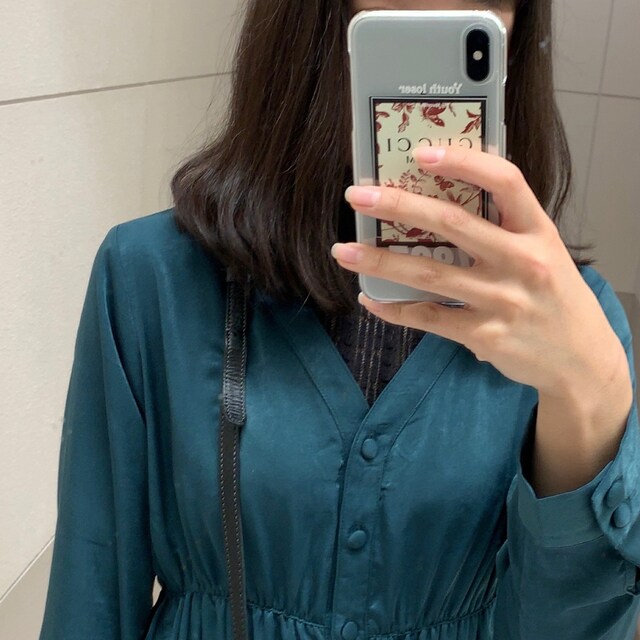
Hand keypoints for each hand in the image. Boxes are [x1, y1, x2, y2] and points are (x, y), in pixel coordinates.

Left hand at [331, 146, 627, 403]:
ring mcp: (502, 301)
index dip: (463, 162)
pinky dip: (394, 309)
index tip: (421, 152)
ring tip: (343, 251)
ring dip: (380, 261)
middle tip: (357, 196)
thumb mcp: (545, 251)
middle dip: (398, 205)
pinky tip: (370, 300)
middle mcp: (522, 261)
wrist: (582, 359)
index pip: (504, 182)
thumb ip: (506, 225)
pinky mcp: (485, 335)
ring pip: (430, 274)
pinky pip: (429, 317)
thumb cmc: (555, 296)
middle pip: (453, 224)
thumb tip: (450, 189)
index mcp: (538, 231)